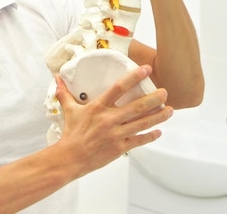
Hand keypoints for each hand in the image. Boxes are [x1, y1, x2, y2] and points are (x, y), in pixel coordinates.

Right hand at [55, 64, 172, 173]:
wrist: (71, 157)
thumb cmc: (71, 133)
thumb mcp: (69, 110)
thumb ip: (64, 93)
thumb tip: (56, 78)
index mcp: (98, 107)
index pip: (118, 88)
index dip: (133, 77)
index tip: (146, 69)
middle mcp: (109, 119)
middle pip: (137, 106)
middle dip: (154, 98)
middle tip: (165, 92)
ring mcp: (116, 134)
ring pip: (142, 123)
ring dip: (158, 116)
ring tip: (170, 110)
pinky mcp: (120, 147)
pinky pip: (139, 140)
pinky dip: (150, 136)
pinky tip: (159, 131)